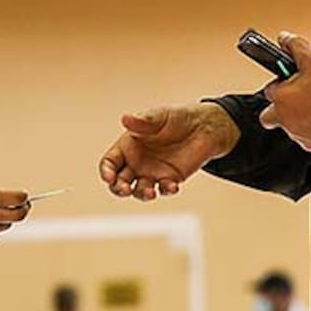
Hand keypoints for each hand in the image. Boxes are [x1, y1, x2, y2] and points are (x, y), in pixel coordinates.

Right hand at [98, 103, 239, 200]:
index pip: (110, 162)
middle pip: (119, 182)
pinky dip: (166, 190)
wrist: (204, 128)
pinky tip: (173, 185)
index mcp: (128, 146)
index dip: (106, 171)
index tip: (109, 177)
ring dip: (141, 194)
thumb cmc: (177, 118)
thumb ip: (142, 121)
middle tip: (125, 190)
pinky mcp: (170, 179)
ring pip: (139, 190)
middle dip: (119, 188)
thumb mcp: (159, 116)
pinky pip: (163, 190)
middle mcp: (137, 162)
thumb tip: (125, 118)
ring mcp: (153, 172)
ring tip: (150, 192)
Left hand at [259, 32, 310, 151]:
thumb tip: (285, 38)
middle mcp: (285, 119)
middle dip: (280, 106)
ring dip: (298, 116)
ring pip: (290, 126)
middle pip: (270, 114)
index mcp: (280, 99)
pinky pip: (307, 136)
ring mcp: (298, 134)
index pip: (270, 88)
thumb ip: (295, 46)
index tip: (292, 77)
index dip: (282, 81)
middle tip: (297, 96)